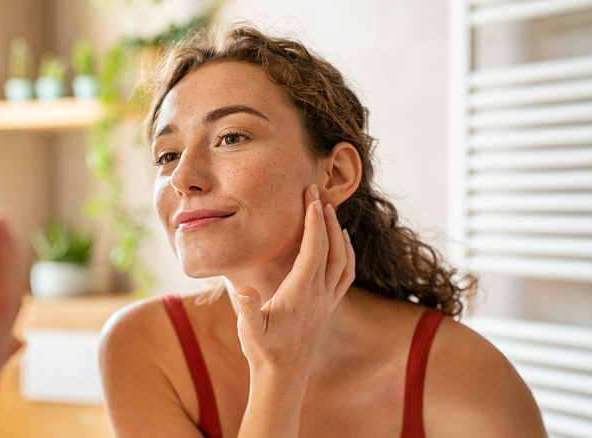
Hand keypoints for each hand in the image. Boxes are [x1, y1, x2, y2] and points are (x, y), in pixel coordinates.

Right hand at [234, 185, 354, 375]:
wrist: (283, 377)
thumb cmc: (263, 352)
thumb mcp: (249, 331)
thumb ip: (248, 309)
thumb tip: (245, 290)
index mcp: (301, 294)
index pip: (313, 250)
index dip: (313, 222)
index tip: (309, 197)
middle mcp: (320, 295)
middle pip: (331, 248)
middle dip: (324, 217)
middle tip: (316, 192)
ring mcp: (327, 301)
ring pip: (343, 259)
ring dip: (338, 233)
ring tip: (328, 211)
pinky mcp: (329, 306)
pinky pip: (346, 273)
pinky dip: (347, 252)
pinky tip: (341, 243)